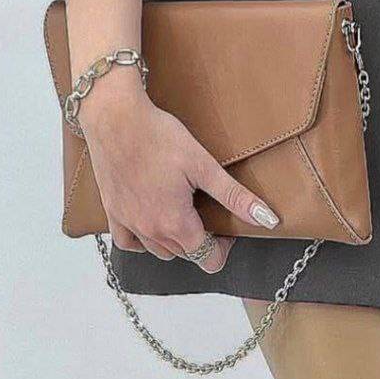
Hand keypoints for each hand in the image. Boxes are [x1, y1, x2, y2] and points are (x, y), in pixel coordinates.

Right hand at [77, 74, 279, 272]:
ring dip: (176, 241)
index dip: (224, 247)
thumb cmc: (159, 137)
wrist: (115, 119)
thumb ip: (234, 196)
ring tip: (186, 211)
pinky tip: (152, 223)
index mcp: (175, 223)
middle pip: (185, 253)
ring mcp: (128, 224)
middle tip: (210, 209)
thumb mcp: (203, 165)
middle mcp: (150, 232)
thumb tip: (267, 219)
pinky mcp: (112, 212)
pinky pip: (128, 243)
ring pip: (159, 250)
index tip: (228, 225)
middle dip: (203, 240)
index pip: (207, 259)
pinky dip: (143, 241)